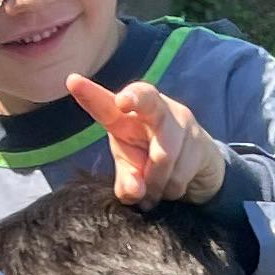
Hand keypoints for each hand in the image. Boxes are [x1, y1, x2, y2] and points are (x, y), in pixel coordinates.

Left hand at [65, 73, 226, 204]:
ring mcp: (181, 122)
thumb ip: (127, 182)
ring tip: (154, 191)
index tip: (73, 82)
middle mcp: (155, 109)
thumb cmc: (152, 163)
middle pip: (146, 100)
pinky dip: (171, 191)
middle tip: (121, 102)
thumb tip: (134, 190)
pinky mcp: (200, 141)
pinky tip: (171, 188)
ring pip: (164, 157)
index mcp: (126, 116)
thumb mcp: (133, 172)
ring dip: (156, 185)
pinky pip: (180, 175)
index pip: (105, 104)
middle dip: (135, 98)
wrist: (200, 168)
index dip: (91, 95)